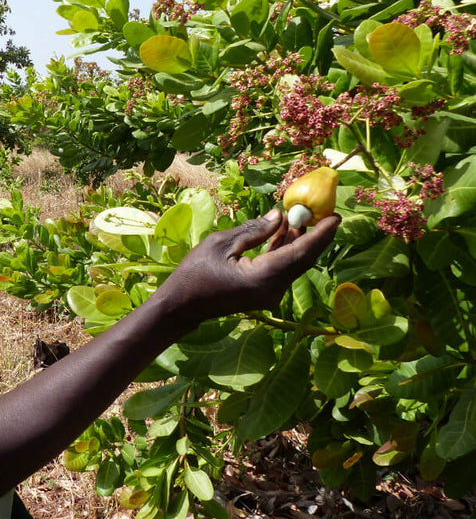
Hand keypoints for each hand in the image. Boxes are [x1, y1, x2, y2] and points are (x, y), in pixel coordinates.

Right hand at [160, 208, 339, 323]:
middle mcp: (271, 289)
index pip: (299, 253)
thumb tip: (280, 216)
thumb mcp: (221, 243)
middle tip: (328, 212)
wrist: (182, 306)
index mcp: (261, 277)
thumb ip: (254, 230)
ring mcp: (268, 293)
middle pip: (302, 260)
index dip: (319, 234)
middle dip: (316, 236)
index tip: (335, 217)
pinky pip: (281, 268)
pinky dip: (285, 249)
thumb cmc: (195, 272)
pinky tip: (285, 230)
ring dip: (300, 240)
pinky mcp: (263, 292)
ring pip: (293, 263)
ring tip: (305, 215)